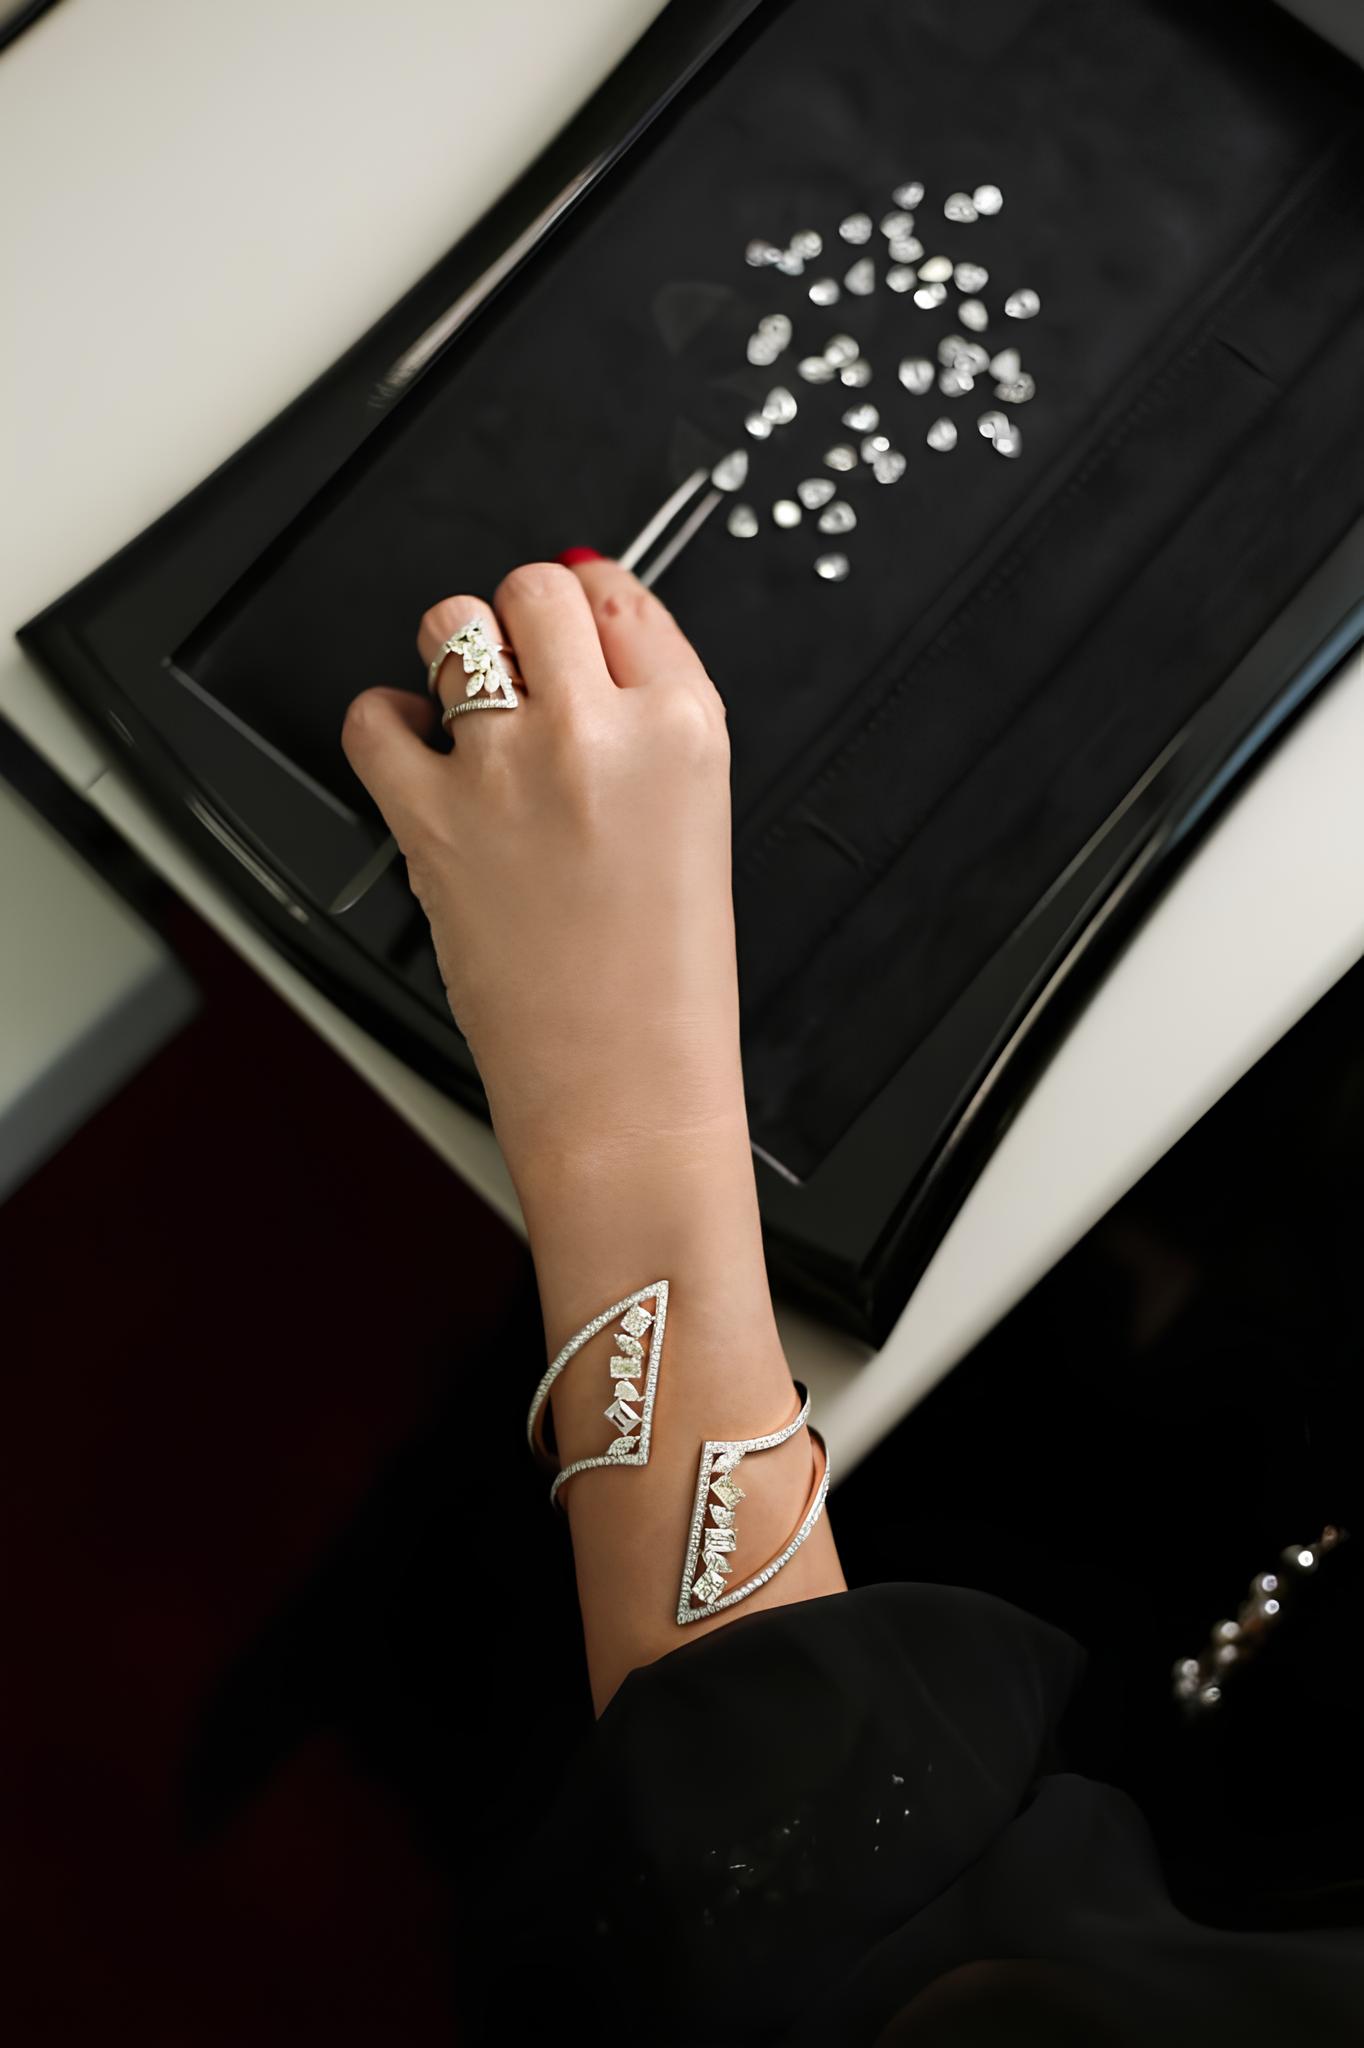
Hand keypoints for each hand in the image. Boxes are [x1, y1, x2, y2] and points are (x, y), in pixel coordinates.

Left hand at [340, 558, 743, 1199]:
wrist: (624, 1089)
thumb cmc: (667, 983)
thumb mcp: (698, 823)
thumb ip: (648, 721)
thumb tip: (586, 631)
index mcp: (685, 728)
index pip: (621, 596)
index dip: (591, 609)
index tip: (578, 629)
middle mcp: (596, 732)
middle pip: (534, 588)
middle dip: (522, 620)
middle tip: (524, 672)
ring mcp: (507, 769)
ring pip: (452, 624)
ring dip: (455, 655)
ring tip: (468, 709)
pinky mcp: (432, 819)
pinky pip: (373, 718)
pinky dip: (385, 725)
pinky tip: (416, 754)